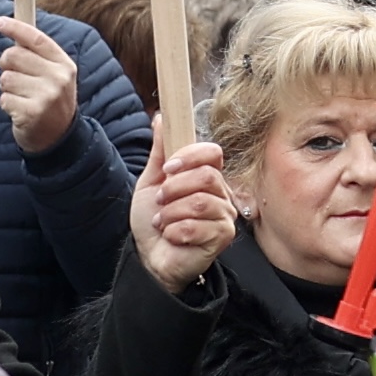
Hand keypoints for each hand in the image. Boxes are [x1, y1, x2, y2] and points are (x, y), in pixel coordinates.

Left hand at [0, 15, 81, 156]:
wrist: (59, 139)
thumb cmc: (50, 101)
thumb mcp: (54, 76)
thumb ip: (38, 55)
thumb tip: (13, 27)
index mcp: (64, 65)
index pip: (36, 38)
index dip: (15, 27)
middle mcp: (58, 78)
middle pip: (14, 55)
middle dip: (7, 65)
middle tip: (16, 77)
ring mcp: (46, 96)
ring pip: (6, 78)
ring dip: (7, 88)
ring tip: (22, 98)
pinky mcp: (32, 112)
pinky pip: (4, 98)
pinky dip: (7, 105)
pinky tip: (20, 111)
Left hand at [131, 138, 232, 292]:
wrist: (150, 258)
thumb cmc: (153, 222)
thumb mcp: (150, 183)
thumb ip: (160, 152)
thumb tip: (161, 118)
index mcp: (207, 177)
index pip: (212, 153)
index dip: (190, 156)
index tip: (169, 168)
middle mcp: (221, 194)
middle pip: (207, 177)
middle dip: (174, 189)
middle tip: (160, 202)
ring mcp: (225, 216)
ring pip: (200, 202)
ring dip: (171, 213)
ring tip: (163, 222)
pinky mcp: (224, 237)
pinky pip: (199, 226)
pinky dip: (176, 231)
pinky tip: (172, 236)